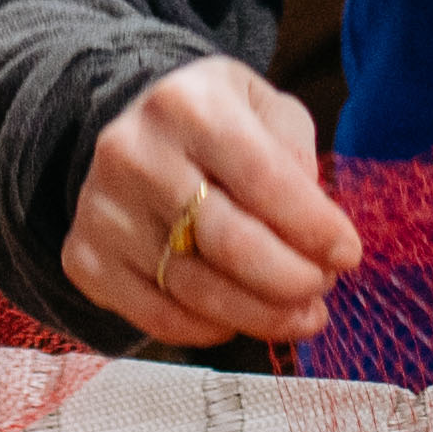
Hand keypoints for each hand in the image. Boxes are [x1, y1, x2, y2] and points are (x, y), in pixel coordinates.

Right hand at [65, 55, 360, 350]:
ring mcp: (103, 209)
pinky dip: (210, 329)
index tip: (347, 255)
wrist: (124, 128)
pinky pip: (158, 316)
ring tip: (301, 315)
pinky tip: (240, 317)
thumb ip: (295, 153)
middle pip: (232, 244)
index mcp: (187, 103)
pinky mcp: (85, 257)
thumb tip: (316, 227)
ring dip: (263, 315)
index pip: (264, 178)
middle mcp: (134, 153)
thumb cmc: (212, 123)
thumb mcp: (262, 106)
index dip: (314, 227)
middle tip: (323, 289)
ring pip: (198, 290)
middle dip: (295, 279)